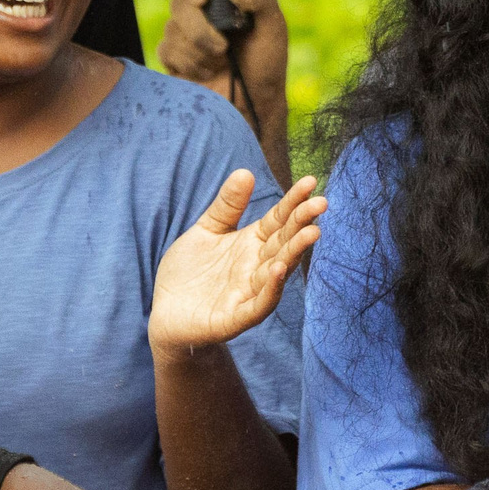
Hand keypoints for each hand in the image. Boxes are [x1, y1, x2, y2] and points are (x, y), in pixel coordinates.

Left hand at [150, 175, 324, 353]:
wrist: (167, 315)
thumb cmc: (190, 273)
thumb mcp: (207, 231)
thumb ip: (226, 206)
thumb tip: (245, 171)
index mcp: (253, 244)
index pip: (279, 220)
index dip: (294, 201)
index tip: (310, 181)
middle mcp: (258, 267)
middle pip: (284, 243)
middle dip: (303, 223)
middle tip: (321, 202)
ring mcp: (249, 293)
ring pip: (278, 271)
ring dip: (295, 253)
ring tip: (312, 232)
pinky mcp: (235, 318)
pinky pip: (258, 304)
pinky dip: (271, 289)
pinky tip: (278, 269)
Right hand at [162, 0, 287, 99]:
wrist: (254, 101)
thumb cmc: (266, 62)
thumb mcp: (274, 26)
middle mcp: (196, 10)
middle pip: (178, 3)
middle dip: (200, 29)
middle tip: (223, 48)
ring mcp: (181, 33)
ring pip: (172, 30)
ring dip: (200, 52)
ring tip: (221, 63)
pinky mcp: (172, 57)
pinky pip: (167, 51)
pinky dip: (190, 64)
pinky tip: (207, 72)